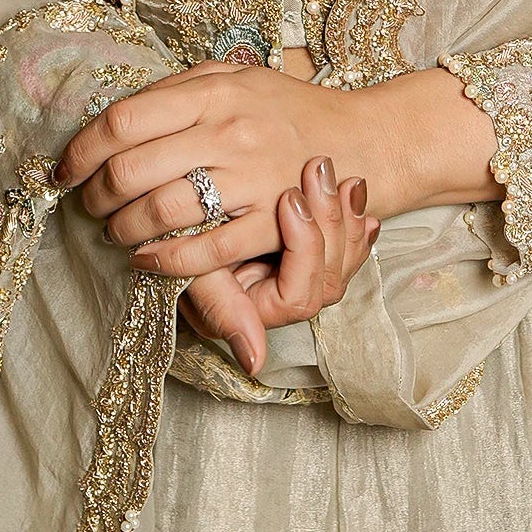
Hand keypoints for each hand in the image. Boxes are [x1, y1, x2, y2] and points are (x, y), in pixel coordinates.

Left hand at [54, 60, 371, 276]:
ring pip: (160, 212)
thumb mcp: (235, 78)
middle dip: (96, 195)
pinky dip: (164, 262)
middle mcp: (230, 131)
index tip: (66, 169)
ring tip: (117, 231)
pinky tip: (148, 259)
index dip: (82, 150)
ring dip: (123, 230)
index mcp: (214, 91)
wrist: (361, 138)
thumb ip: (179, 89)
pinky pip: (205, 251)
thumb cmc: (287, 109)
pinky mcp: (272, 221)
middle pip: (131, 170)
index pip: (122, 120)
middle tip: (88, 204)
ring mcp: (252, 177)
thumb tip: (116, 113)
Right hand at [177, 160, 379, 377]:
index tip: (289, 199)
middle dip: (331, 220)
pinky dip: (355, 216)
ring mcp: (307, 273)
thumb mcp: (194, 274)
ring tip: (337, 172)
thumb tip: (254, 362)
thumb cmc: (176, 245)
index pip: (301, 296)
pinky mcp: (317, 249)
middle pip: (331, 274)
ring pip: (344, 256)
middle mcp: (287, 299)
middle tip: (318, 168)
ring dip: (345, 214)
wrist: (176, 212)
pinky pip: (349, 241)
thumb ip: (221, 309)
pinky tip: (354, 189)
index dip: (302, 248)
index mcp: (261, 311)